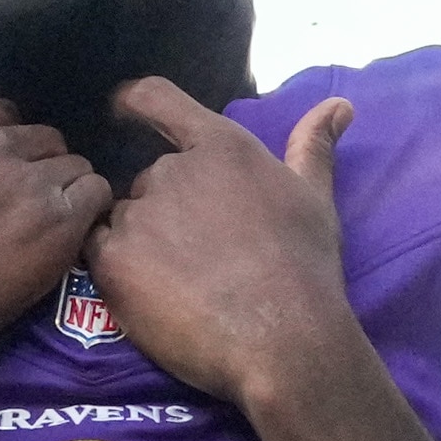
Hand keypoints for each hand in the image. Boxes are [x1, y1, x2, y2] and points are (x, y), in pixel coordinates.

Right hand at [0, 100, 111, 348]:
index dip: (6, 149)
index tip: (0, 179)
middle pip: (41, 139)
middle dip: (39, 169)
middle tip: (28, 210)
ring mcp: (24, 178)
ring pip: (72, 166)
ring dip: (66, 193)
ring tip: (52, 228)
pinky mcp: (56, 220)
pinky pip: (95, 195)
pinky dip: (90, 213)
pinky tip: (73, 238)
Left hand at [78, 81, 368, 413]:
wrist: (283, 341)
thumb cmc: (305, 268)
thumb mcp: (315, 200)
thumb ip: (313, 147)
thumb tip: (340, 105)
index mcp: (220, 146)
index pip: (157, 99)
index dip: (135, 103)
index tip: (123, 111)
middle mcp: (171, 170)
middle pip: (149, 178)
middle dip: (168, 210)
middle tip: (202, 255)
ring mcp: (139, 214)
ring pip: (126, 219)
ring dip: (143, 243)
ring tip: (184, 284)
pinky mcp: (113, 260)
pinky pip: (99, 252)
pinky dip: (120, 269)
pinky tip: (155, 295)